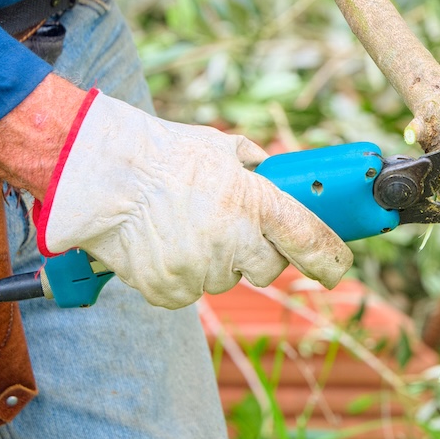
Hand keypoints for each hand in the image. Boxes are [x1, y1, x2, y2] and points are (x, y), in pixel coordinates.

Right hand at [31, 90, 352, 307]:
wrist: (102, 175)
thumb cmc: (163, 155)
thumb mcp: (219, 146)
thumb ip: (252, 163)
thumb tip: (269, 169)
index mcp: (254, 203)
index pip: (309, 240)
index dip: (330, 258)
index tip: (337, 268)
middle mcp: (233, 241)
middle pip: (268, 269)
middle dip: (257, 254)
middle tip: (231, 229)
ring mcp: (200, 270)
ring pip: (223, 280)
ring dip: (213, 262)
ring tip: (184, 227)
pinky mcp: (169, 290)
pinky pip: (187, 292)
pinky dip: (179, 275)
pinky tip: (163, 245)